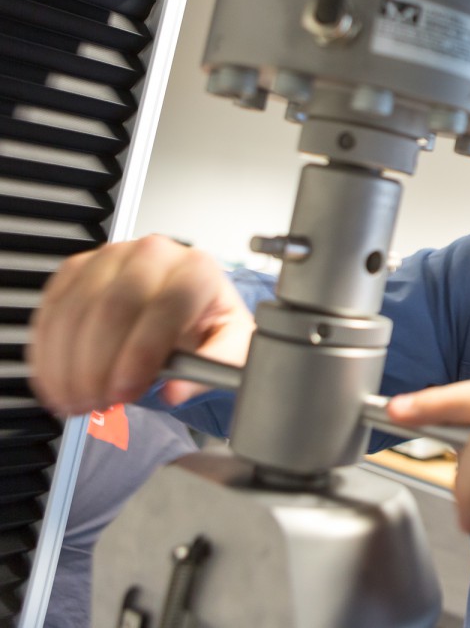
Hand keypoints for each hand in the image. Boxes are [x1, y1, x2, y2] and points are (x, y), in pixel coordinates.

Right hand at [28, 235, 253, 414]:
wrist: (189, 308)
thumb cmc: (210, 326)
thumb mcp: (233, 347)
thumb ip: (215, 367)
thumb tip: (175, 391)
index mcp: (197, 269)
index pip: (167, 304)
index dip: (141, 352)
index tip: (125, 392)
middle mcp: (153, 254)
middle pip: (115, 305)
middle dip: (98, 363)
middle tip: (97, 404)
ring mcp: (110, 257)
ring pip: (77, 308)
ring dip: (68, 364)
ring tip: (76, 402)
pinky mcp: (77, 270)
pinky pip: (52, 310)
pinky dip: (48, 353)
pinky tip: (56, 383)